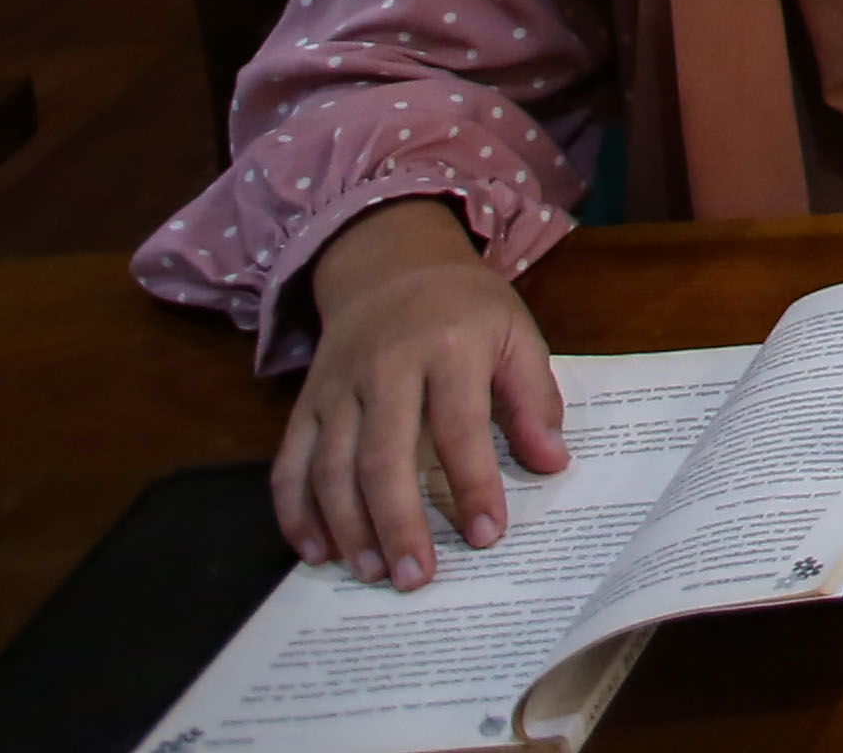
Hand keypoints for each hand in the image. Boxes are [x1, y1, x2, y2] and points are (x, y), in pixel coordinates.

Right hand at [278, 199, 566, 586]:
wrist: (391, 264)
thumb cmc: (466, 309)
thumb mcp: (516, 334)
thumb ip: (535, 398)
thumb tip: (552, 462)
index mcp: (449, 348)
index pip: (460, 427)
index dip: (472, 485)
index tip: (486, 536)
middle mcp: (385, 368)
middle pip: (384, 456)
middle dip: (398, 522)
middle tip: (416, 578)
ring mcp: (337, 387)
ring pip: (331, 466)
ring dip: (348, 527)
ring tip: (373, 572)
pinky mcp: (305, 402)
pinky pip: (290, 462)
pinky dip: (295, 512)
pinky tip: (316, 551)